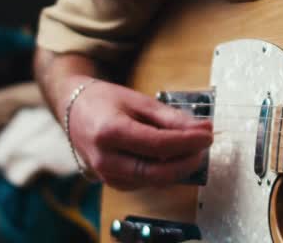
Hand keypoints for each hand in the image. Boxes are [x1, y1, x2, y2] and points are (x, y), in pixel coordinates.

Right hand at [65, 77, 212, 190]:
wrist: (75, 110)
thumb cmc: (105, 101)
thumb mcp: (139, 100)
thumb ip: (170, 118)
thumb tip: (202, 129)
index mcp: (110, 132)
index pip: (158, 145)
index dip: (187, 142)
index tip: (208, 135)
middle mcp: (106, 160)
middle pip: (157, 172)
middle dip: (187, 161)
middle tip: (204, 146)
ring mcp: (108, 176)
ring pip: (154, 181)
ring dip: (179, 167)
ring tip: (193, 148)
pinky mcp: (114, 183)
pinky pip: (147, 182)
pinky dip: (165, 171)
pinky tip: (175, 156)